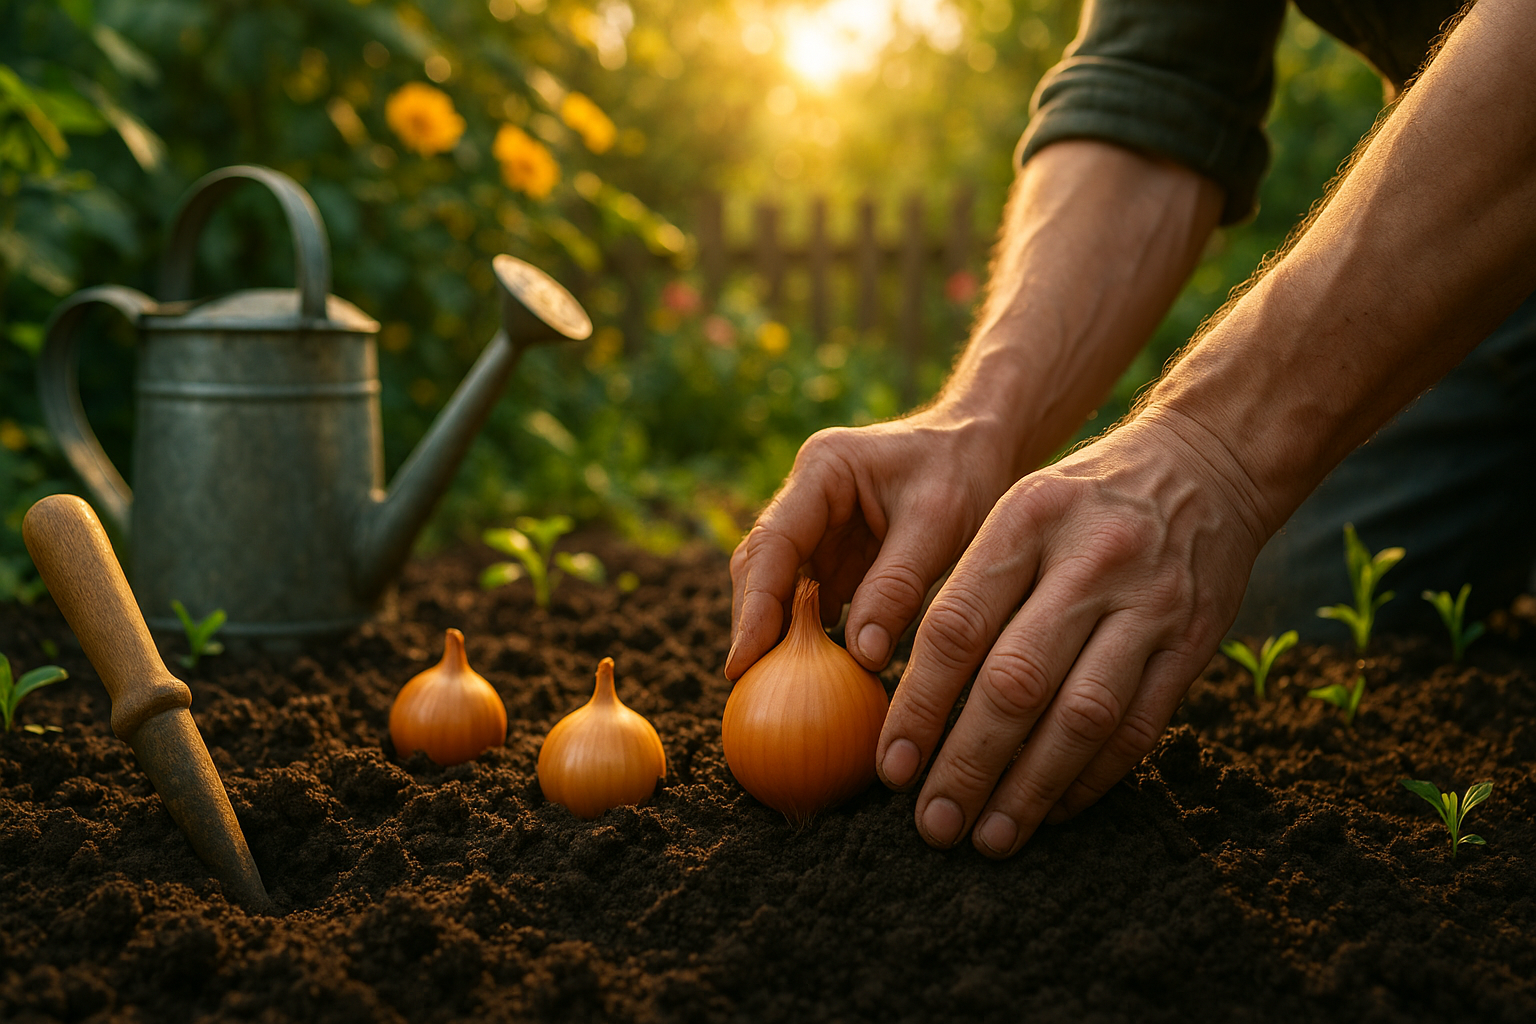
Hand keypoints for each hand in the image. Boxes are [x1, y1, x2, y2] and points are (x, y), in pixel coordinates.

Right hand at [727, 406, 1018, 679]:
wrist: (986, 446)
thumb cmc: (967, 472)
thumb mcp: (940, 524)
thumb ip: (899, 585)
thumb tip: (862, 656)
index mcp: (823, 471)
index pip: (773, 544)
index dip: (754, 606)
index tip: (743, 661)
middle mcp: (808, 497)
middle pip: (761, 566)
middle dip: (754, 624)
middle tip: (750, 686)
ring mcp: (820, 526)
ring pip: (780, 585)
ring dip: (779, 633)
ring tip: (774, 690)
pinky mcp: (837, 552)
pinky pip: (812, 598)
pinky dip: (810, 634)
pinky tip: (816, 675)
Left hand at [876, 410, 1269, 856]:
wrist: (1207, 466)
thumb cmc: (1084, 501)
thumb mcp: (1018, 509)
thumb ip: (968, 587)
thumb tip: (901, 692)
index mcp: (1026, 521)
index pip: (957, 626)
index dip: (919, 705)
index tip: (891, 766)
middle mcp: (1089, 563)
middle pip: (1015, 683)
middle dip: (967, 763)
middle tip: (932, 823)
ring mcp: (1149, 605)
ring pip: (1080, 717)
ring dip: (1028, 788)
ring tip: (988, 837)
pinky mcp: (1195, 643)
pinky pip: (1138, 727)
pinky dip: (1091, 778)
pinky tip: (1051, 810)